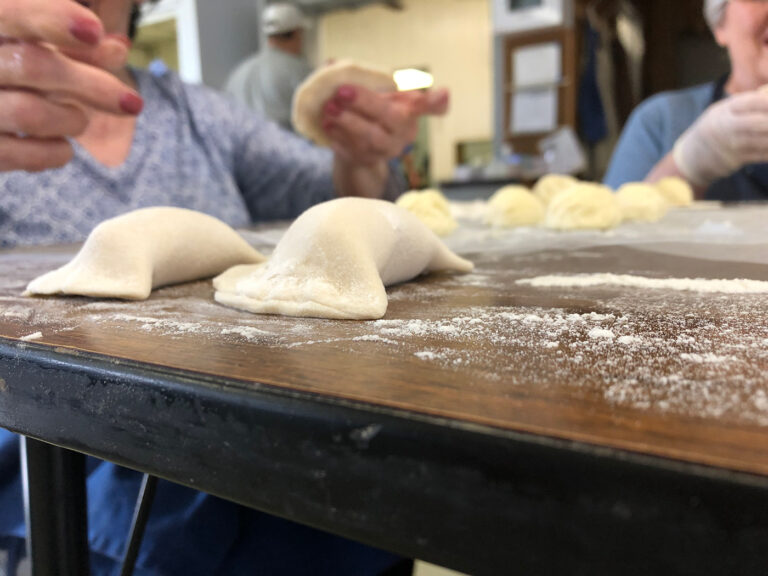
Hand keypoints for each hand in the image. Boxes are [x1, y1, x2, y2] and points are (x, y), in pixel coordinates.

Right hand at [0, 0, 141, 171]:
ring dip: (73, 120)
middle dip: (92, 86)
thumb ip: (77, 50)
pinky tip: (60, 145)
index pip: (14, 14)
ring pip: (30, 113)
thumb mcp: (41, 54)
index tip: (94, 31)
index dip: (54, 18)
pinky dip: (57, 152)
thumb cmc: (14, 77)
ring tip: (78, 120)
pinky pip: (25, 156)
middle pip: (32, 66)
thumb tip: (120, 49)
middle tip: (133, 104)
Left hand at [321, 85, 449, 166]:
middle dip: (365, 103)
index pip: (431, 106)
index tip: (443, 94)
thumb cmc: (369, 110)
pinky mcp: (370, 161)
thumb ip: (358, 78)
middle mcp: (405, 132)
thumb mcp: (371, 91)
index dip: (437, 102)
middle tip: (341, 91)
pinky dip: (339, 137)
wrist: (356, 145)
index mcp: (411, 109)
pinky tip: (327, 125)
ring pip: (371, 137)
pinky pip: (355, 151)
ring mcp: (388, 149)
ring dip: (348, 121)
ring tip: (328, 108)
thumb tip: (331, 64)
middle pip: (391, 117)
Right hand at [673, 87, 767, 187]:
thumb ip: (746, 103)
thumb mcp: (723, 111)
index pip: (751, 102)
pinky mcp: (736, 161)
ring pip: (763, 141)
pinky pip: (761, 155)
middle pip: (758, 122)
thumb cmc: (716, 126)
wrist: (692, 155)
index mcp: (723, 111)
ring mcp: (731, 146)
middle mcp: (726, 128)